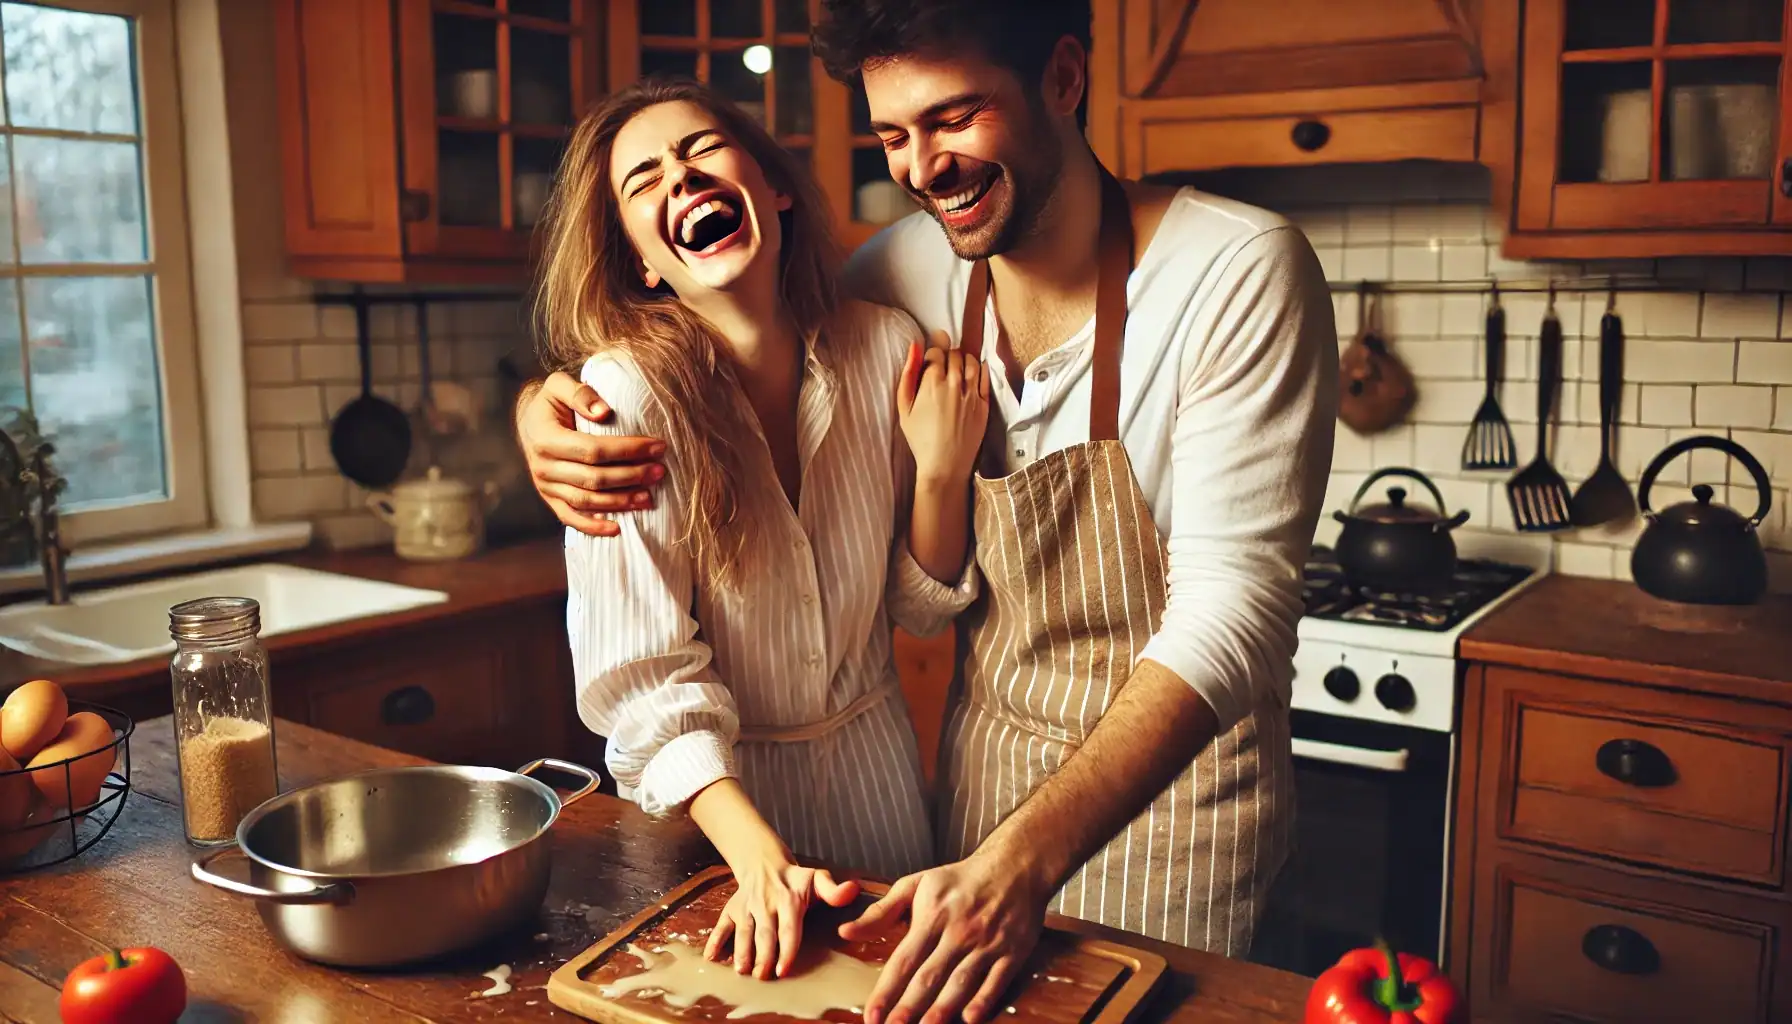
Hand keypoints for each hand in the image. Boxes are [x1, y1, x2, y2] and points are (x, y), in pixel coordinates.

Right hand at [517, 371, 667, 536]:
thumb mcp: (558, 385)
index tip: (658, 446)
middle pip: (594, 478)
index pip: (593, 449)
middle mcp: (544, 467)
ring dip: (620, 501)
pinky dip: (594, 527)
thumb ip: (580, 393)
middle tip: (660, 471)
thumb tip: (604, 412)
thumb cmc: (551, 403)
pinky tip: (618, 529)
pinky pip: (571, 518)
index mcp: (546, 439)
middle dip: (631, 476)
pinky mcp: (550, 499)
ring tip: (650, 497)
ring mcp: (546, 487)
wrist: (529, 423)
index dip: (628, 450)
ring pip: (587, 501)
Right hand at [705, 857, 861, 978]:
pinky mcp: (731, 909)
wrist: (764, 863)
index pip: (788, 929)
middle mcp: (766, 904)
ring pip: (743, 932)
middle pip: (765, 934)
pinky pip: (722, 926)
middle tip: (762, 976)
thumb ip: (834, 890)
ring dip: (741, 952)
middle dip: (763, 956)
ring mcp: (746, 907)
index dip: (786, 950)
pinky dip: (715, 941)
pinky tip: (712, 958)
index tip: (783, 969)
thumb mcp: (817, 879)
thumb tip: (853, 890)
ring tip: (742, 970)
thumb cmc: (796, 879)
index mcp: (789, 901)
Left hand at [838, 850, 1047, 1023]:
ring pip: (961, 981)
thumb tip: (845, 932)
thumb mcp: (916, 885)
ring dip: (942, 1009)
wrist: (1015, 865)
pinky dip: (984, 1000)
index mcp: (932, 916)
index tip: (871, 1016)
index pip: (904, 960)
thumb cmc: (960, 879)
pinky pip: (997, 980)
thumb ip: (880, 911)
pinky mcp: (1012, 951)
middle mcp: (958, 931)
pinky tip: (970, 1018)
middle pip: (929, 976)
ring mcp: (987, 942)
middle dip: (908, 1008)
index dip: (886, 991)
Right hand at [896, 331, 988, 489]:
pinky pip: (985, 377)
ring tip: (958, 366)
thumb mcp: (904, 408)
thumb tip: (914, 346)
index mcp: (931, 383)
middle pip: (954, 354)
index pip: (936, 352)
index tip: (931, 361)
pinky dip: (980, 369)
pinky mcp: (984, 404)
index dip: (932, 353)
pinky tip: (974, 371)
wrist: (944, 465)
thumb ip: (907, 375)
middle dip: (948, 354)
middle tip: (944, 363)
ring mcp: (971, 394)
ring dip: (964, 359)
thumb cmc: (920, 438)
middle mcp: (953, 384)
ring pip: (971, 362)